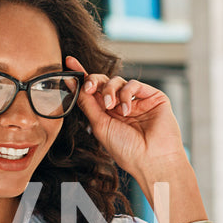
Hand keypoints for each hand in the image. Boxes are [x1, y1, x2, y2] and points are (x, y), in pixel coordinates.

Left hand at [65, 56, 188, 183]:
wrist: (152, 159)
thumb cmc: (127, 150)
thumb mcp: (100, 125)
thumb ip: (88, 103)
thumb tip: (74, 84)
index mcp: (107, 115)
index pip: (92, 92)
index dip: (81, 77)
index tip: (69, 63)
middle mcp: (121, 106)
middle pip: (103, 82)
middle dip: (94, 82)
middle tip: (90, 88)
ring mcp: (137, 101)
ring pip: (117, 81)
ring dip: (110, 91)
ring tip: (112, 107)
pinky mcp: (152, 97)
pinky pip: (134, 84)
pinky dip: (126, 94)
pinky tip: (127, 109)